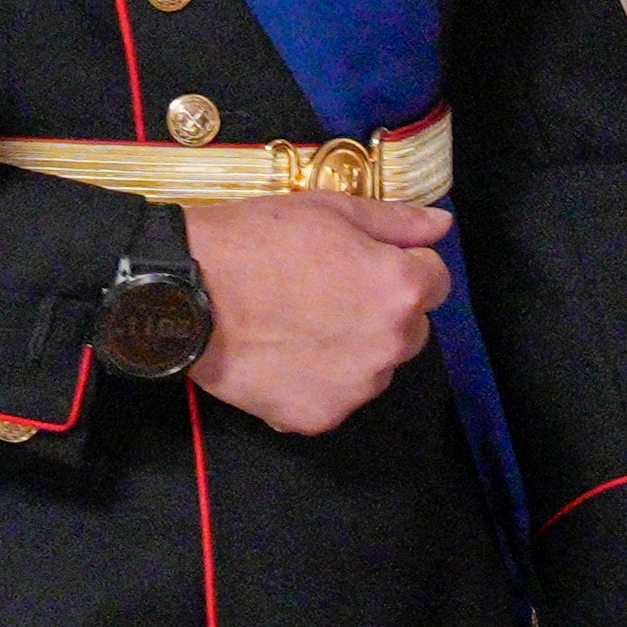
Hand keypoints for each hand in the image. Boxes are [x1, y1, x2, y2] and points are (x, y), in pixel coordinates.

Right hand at [189, 190, 453, 435]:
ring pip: (372, 368)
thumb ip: (397, 222)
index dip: (399, 265)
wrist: (185, 289)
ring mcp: (354, 388)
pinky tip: (281, 354)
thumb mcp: (331, 210)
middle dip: (381, 312)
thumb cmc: (257, 241)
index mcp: (401, 289)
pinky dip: (314, 381)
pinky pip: (332, 398)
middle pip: (408, 330)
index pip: (436, 281)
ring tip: (298, 324)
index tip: (360, 262)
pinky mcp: (317, 416)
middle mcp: (390, 345)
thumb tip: (441, 227)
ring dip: (351, 350)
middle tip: (325, 292)